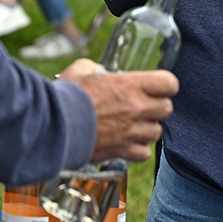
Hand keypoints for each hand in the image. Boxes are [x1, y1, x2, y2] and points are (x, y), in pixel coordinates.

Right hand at [58, 58, 177, 161]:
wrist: (53, 127)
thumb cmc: (65, 97)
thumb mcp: (80, 70)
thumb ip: (94, 68)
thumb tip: (96, 70)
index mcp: (130, 85)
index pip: (169, 83)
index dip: (165, 85)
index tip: (157, 87)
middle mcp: (136, 108)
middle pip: (167, 108)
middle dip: (157, 106)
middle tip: (143, 106)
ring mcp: (131, 131)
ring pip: (157, 132)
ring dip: (147, 129)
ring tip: (132, 126)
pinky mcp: (122, 151)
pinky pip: (143, 153)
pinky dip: (137, 150)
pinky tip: (126, 143)